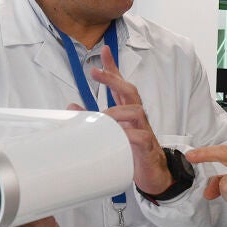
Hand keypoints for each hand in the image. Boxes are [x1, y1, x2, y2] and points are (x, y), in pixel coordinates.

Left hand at [90, 46, 171, 195]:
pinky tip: (121, 136)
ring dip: (117, 111)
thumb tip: (71, 106)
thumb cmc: (133, 152)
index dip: (113, 68)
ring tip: (103, 115)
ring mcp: (144, 130)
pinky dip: (130, 134)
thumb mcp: (112, 134)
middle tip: (96, 72)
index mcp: (128, 113)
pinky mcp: (147, 147)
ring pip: (136, 111)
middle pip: (130, 91)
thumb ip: (95, 119)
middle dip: (114, 79)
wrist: (155, 175)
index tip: (104, 51)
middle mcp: (137, 118)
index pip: (121, 86)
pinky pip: (141, 137)